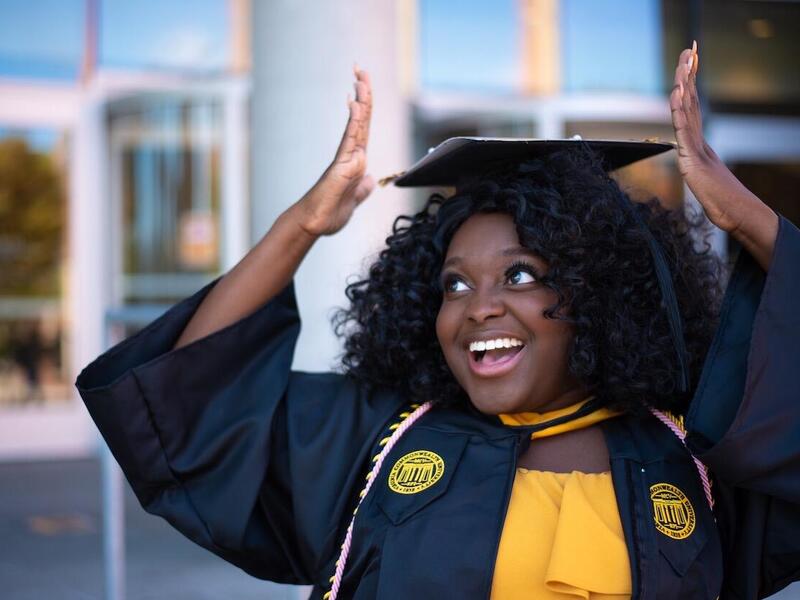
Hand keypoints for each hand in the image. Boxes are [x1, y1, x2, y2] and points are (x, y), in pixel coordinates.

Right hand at [295, 64, 374, 236]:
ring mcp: (346, 159)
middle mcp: (351, 155)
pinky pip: (350, 140)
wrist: (315, 224)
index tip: (363, 85)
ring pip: (357, 124)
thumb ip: (362, 189)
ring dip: (360, 99)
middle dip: (363, 92)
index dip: (366, 106)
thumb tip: (370, 180)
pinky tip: (356, 103)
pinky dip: (355, 121)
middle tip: (360, 68)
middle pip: (362, 119)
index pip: (364, 128)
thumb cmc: (330, 214)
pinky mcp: (341, 166)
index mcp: (356, 161)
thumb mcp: (355, 200)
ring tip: (360, 75)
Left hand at [669, 42, 743, 233]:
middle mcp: (698, 139)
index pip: (692, 105)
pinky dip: (680, 112)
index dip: (690, 81)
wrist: (736, 214)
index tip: (690, 59)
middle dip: (689, 72)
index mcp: (698, 141)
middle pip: (692, 100)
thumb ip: (696, 163)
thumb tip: (692, 158)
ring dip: (685, 83)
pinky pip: (684, 132)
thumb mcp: (702, 176)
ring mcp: (696, 148)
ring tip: (685, 60)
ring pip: (688, 110)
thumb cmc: (722, 200)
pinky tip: (678, 94)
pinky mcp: (693, 160)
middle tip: (689, 48)